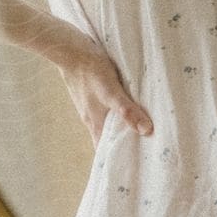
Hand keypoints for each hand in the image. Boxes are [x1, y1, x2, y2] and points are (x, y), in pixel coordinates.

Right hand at [52, 28, 153, 148]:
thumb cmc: (90, 69)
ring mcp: (90, 106)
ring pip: (107, 123)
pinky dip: (117, 113)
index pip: (104, 151)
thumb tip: (146, 131)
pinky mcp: (92, 94)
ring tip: (140, 131)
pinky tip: (127, 106)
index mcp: (95, 123)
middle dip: (122, 145)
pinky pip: (106, 109)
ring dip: (121, 128)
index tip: (132, 168)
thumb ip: (127, 110)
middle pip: (107, 138)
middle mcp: (91, 118)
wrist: (70, 49)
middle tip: (143, 151)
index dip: (115, 160)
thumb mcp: (112, 90)